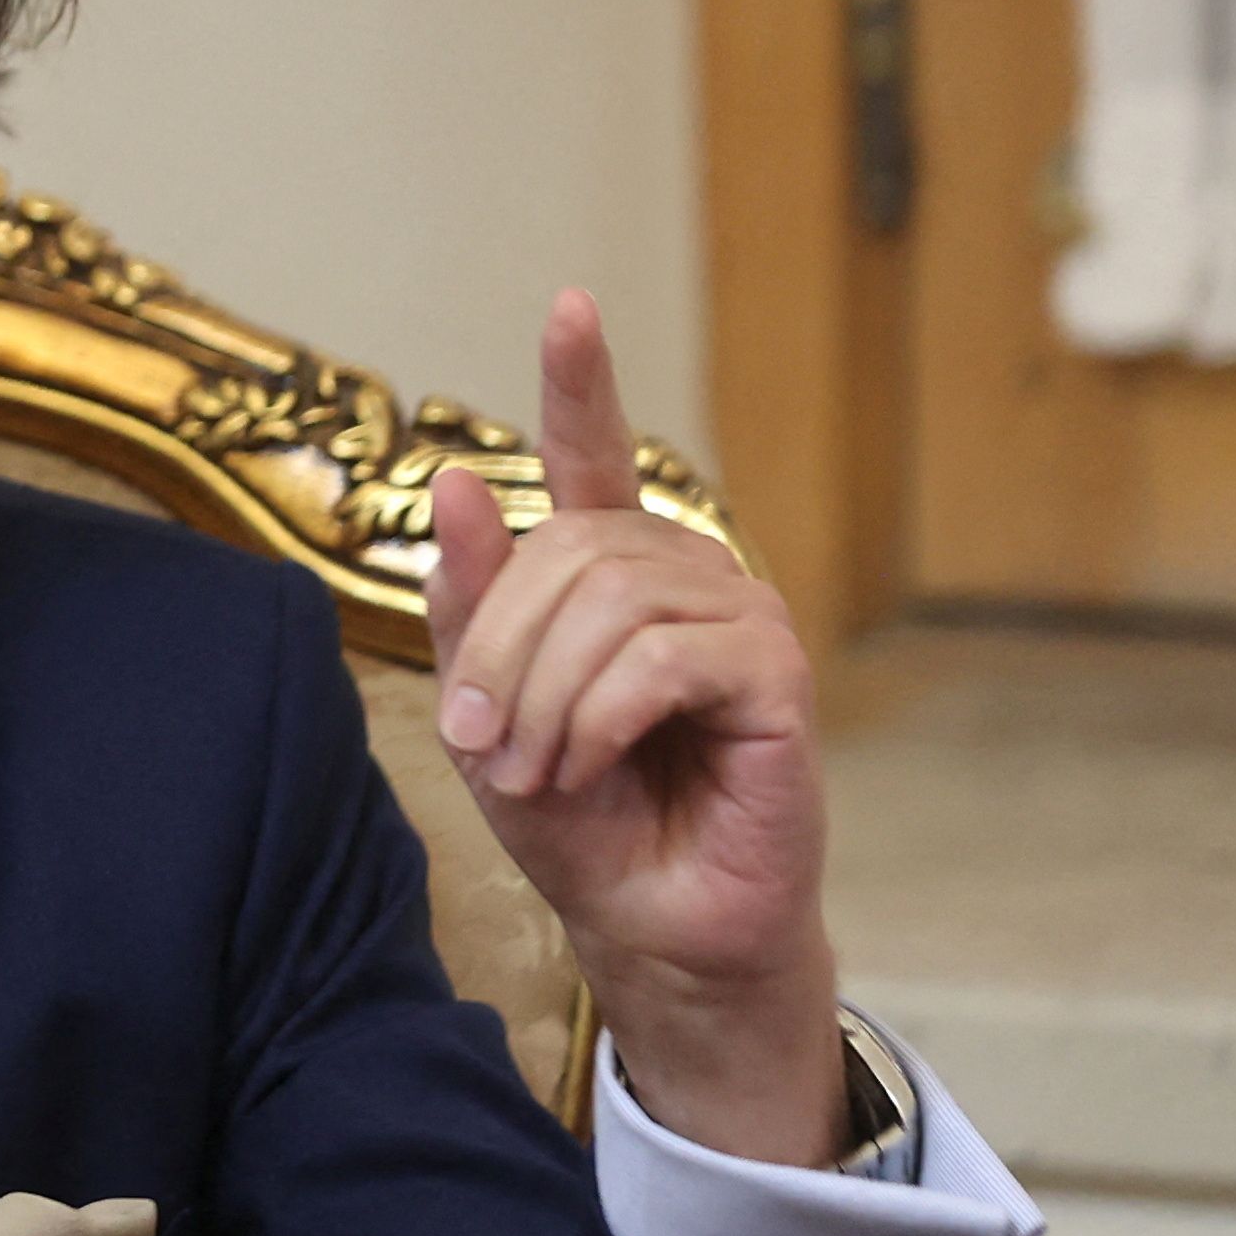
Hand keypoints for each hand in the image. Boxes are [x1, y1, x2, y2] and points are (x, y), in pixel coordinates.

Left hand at [425, 292, 845, 1166]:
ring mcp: (738, 617)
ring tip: (536, 771)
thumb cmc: (580, 827)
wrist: (648, 929)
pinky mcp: (774, 673)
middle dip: (502, 650)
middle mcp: (685, 579)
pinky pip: (660, 657)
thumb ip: (475, 607)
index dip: (583, 381)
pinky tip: (589, 764)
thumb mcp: (491, 716)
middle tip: (484, 744)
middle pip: (569, 549)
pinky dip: (599, 718)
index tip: (568, 306)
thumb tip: (461, 482)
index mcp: (616, 580)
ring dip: (543, 696)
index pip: (599, 458)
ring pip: (609, 601)